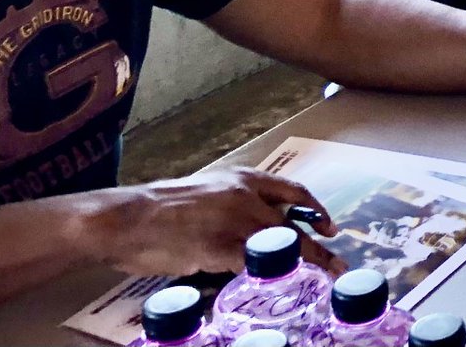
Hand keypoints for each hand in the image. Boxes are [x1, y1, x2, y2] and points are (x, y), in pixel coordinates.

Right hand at [92, 167, 345, 276]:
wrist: (129, 218)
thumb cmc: (163, 208)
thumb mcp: (208, 192)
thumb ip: (236, 204)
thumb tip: (256, 224)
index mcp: (242, 178)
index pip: (293, 190)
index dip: (316, 208)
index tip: (330, 225)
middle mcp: (245, 196)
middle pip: (293, 225)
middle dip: (319, 246)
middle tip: (336, 263)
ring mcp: (235, 222)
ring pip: (281, 247)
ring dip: (303, 265)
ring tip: (319, 280)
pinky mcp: (221, 248)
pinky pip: (256, 266)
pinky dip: (271, 277)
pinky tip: (279, 288)